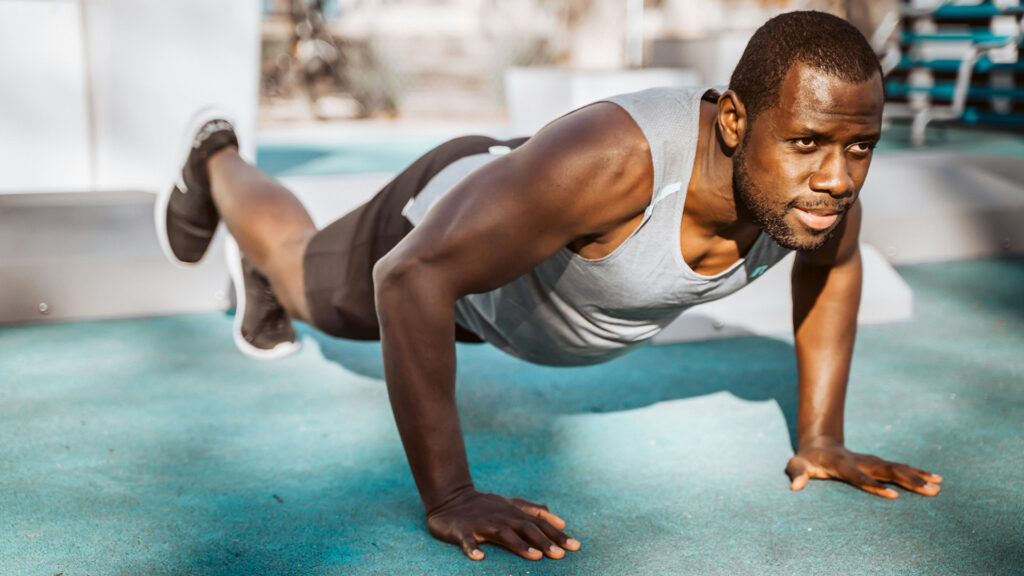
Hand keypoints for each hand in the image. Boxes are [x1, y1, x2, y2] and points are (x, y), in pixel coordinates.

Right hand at [426, 488, 580, 560]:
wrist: (450, 498)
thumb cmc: (485, 506)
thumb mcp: (511, 505)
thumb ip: (535, 511)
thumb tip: (561, 522)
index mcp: (513, 513)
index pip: (539, 524)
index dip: (557, 535)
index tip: (575, 546)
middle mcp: (501, 517)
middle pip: (526, 528)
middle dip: (544, 541)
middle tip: (561, 555)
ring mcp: (482, 524)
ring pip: (503, 533)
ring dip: (518, 545)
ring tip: (535, 557)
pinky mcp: (462, 531)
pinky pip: (467, 540)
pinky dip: (472, 548)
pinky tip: (479, 557)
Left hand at [786, 437, 942, 497]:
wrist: (818, 443)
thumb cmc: (806, 460)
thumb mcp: (796, 465)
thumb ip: (796, 474)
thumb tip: (796, 486)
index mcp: (841, 464)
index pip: (858, 476)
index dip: (873, 485)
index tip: (893, 495)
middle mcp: (860, 461)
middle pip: (886, 470)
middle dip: (908, 480)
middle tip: (929, 490)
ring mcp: (870, 461)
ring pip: (896, 468)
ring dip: (917, 477)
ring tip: (938, 487)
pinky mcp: (877, 463)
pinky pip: (899, 468)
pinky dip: (917, 473)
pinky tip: (935, 479)